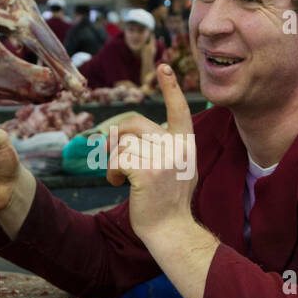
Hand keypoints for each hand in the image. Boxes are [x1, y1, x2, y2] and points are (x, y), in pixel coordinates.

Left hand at [106, 63, 196, 241]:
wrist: (171, 230)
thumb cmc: (169, 202)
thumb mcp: (179, 168)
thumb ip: (168, 147)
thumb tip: (141, 132)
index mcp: (187, 144)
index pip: (180, 110)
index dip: (171, 88)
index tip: (164, 67)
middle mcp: (178, 147)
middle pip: (135, 124)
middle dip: (117, 137)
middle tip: (112, 155)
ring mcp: (164, 158)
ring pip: (123, 143)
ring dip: (112, 160)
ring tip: (117, 178)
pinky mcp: (147, 171)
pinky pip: (117, 159)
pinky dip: (111, 172)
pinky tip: (116, 184)